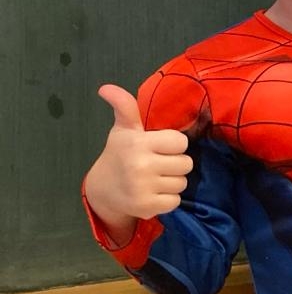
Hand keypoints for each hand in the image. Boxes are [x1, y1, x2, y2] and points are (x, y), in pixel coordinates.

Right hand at [82, 84, 192, 242]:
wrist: (103, 189)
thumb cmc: (120, 154)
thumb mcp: (124, 129)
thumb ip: (125, 107)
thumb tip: (106, 87)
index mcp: (138, 142)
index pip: (181, 142)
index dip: (173, 145)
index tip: (159, 147)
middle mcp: (140, 165)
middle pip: (186, 163)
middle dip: (175, 164)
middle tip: (157, 164)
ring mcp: (142, 187)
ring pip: (182, 183)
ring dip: (172, 182)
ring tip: (154, 179)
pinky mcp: (145, 207)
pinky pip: (175, 201)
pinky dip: (167, 199)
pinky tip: (152, 193)